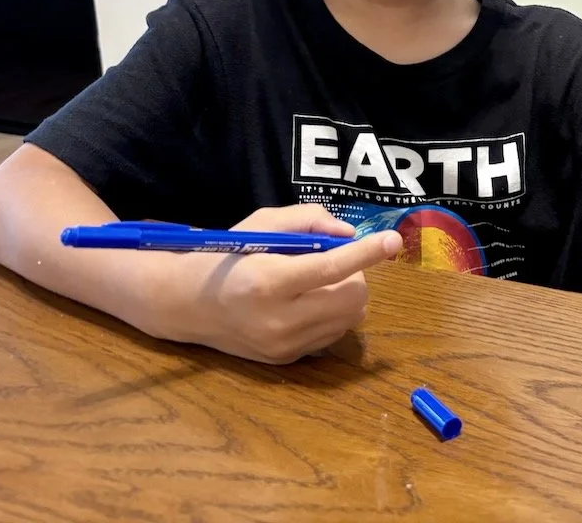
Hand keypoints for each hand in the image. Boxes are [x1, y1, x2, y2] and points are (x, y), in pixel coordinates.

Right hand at [162, 203, 401, 363]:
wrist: (189, 305)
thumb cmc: (229, 256)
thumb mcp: (261, 224)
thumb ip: (307, 220)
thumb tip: (349, 234)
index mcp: (267, 281)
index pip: (331, 269)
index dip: (366, 253)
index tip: (392, 240)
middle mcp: (278, 319)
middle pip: (351, 298)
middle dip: (356, 274)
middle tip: (334, 262)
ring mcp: (284, 345)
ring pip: (350, 318)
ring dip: (348, 295)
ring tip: (320, 283)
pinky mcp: (288, 360)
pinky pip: (335, 334)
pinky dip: (335, 314)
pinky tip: (310, 303)